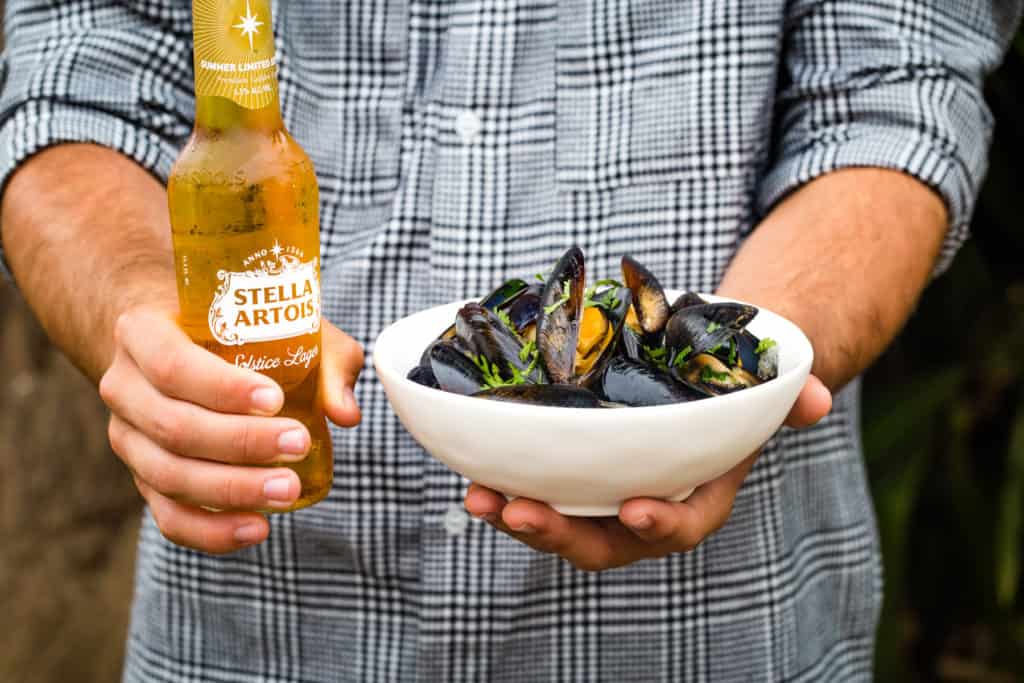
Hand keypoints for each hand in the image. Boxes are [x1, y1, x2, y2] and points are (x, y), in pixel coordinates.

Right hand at [99, 304, 362, 553]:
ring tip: (286, 490)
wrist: (177, 342)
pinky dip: (212, 530)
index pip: (172, 365)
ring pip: (168, 475)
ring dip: (231, 489)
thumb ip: (324, 359)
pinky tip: (257, 528)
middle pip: (173, 426)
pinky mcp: (144, 478)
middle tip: (298, 444)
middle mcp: (124, 387)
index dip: (222, 388)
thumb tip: (346, 413)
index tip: (275, 399)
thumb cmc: (238, 329)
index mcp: (142, 333)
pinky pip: (169, 515)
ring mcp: (128, 438)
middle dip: (240, 443)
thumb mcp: (281, 323)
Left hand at [464, 376, 831, 570]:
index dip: (660, 523)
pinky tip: (470, 470)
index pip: (681, 526)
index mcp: (693, 496)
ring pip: (557, 522)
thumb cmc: (729, 384)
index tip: (636, 509)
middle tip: (517, 511)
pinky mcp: (567, 475)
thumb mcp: (764, 382)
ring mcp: (599, 495)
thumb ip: (790, 394)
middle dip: (559, 533)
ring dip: (515, 515)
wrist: (693, 374)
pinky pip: (534, 488)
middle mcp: (641, 507)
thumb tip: (816, 399)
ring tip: (476, 497)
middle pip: (602, 540)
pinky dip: (503, 483)